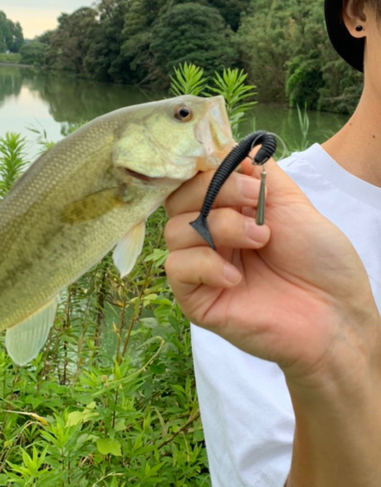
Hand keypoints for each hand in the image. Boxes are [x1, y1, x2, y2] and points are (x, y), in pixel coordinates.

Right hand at [164, 158, 380, 385]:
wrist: (334, 314)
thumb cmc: (319, 259)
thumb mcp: (290, 201)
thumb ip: (255, 173)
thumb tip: (225, 147)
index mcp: (227, 212)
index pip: (192, 181)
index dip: (202, 169)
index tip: (230, 167)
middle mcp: (209, 236)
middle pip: (176, 201)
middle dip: (212, 193)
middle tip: (252, 202)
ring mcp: (201, 268)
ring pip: (175, 232)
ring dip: (219, 229)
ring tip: (260, 240)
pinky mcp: (196, 299)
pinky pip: (177, 269)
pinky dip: (205, 265)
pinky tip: (236, 278)